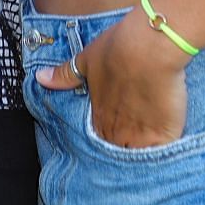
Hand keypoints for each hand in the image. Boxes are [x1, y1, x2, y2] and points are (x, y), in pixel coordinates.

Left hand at [35, 15, 189, 148]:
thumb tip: (40, 77)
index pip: (98, 138)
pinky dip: (161, 155)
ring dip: (139, 154)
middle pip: (117, 149)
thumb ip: (65, 74)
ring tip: (146, 149)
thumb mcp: (86, 59)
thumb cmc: (117, 49)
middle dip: (122, 147)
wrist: (148, 47)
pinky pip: (160, 156)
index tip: (114, 132)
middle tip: (130, 141)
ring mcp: (139, 135)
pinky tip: (164, 150)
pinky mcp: (163, 135)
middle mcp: (116, 129)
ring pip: (136, 157)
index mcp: (98, 114)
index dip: (105, 136)